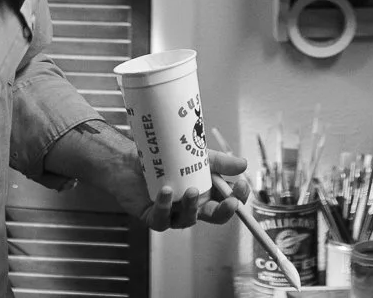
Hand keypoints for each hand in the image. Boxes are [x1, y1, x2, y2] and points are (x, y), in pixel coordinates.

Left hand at [99, 145, 248, 231]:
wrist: (129, 159)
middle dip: (226, 211)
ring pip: (188, 219)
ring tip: (190, 190)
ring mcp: (174, 213)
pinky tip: (165, 192)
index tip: (241, 185)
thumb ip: (219, 161)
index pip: (228, 200)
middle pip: (215, 216)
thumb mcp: (195, 154)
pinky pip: (162, 219)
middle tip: (231, 202)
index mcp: (206, 192)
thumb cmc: (163, 158)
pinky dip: (164, 206)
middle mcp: (192, 205)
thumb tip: (243, 164)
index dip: (238, 197)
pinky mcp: (154, 217)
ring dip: (191, 206)